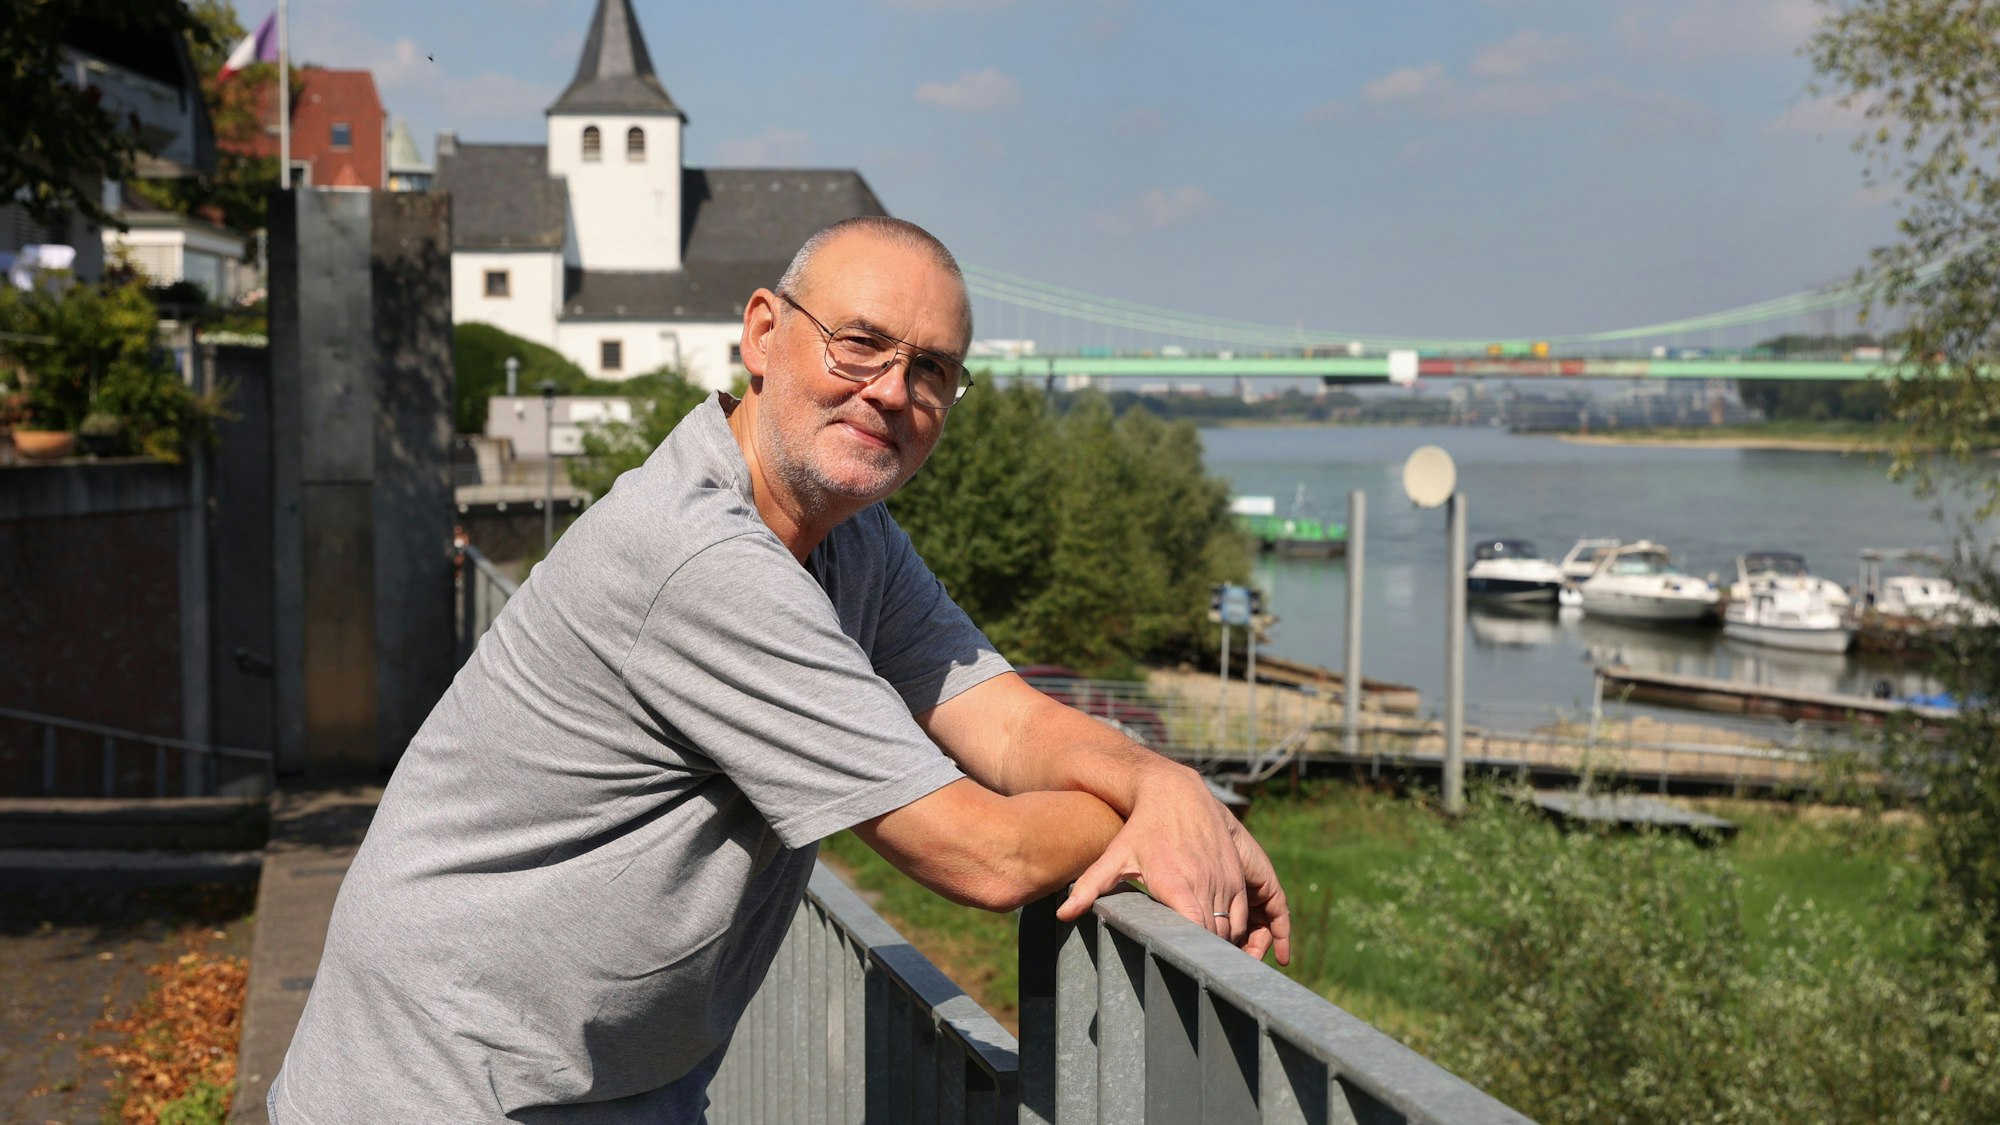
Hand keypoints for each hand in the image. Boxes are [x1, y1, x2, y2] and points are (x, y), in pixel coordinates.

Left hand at [1056, 765, 1288, 962]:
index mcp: (1176, 883)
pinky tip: (1259, 951)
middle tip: (1200, 982)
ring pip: (1236, 928)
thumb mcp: (1114, 855)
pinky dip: (1251, 933)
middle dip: (1212, 961)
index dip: (1195, 956)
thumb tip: (1062, 915)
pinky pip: (1253, 911)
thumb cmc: (1141, 827)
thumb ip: (1089, 886)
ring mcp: (1227, 878)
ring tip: (1214, 970)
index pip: (1195, 931)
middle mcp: (1207, 882)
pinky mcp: (1240, 873)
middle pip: (1217, 937)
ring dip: (1230, 950)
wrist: (1176, 792)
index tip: (1187, 973)